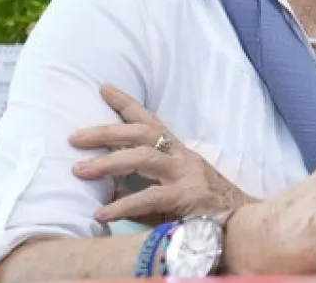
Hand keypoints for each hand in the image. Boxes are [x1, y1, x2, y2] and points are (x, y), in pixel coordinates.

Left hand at [69, 85, 253, 226]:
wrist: (241, 225)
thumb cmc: (202, 210)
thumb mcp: (168, 193)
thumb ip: (140, 188)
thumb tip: (105, 191)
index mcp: (178, 152)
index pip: (151, 122)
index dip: (127, 104)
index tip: (103, 88)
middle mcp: (182, 156)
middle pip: (142, 133)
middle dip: (106, 131)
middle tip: (74, 137)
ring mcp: (186, 173)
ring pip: (144, 157)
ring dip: (109, 162)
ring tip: (79, 171)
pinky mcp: (188, 195)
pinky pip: (151, 197)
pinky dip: (123, 205)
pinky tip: (101, 214)